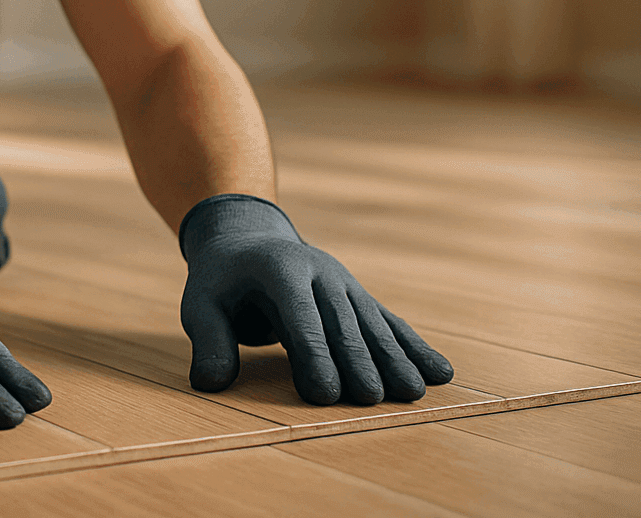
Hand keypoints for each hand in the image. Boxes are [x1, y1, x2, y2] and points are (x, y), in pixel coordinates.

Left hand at [178, 194, 453, 404]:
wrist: (250, 240)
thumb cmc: (221, 281)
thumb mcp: (200, 303)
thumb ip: (207, 340)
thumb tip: (209, 384)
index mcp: (279, 269)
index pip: (299, 315)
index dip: (311, 353)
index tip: (323, 393)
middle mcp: (319, 271)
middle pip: (341, 322)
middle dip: (356, 360)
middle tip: (369, 399)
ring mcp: (344, 283)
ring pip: (372, 323)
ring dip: (393, 358)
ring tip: (412, 392)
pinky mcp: (359, 297)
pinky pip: (389, 323)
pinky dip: (413, 347)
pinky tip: (440, 372)